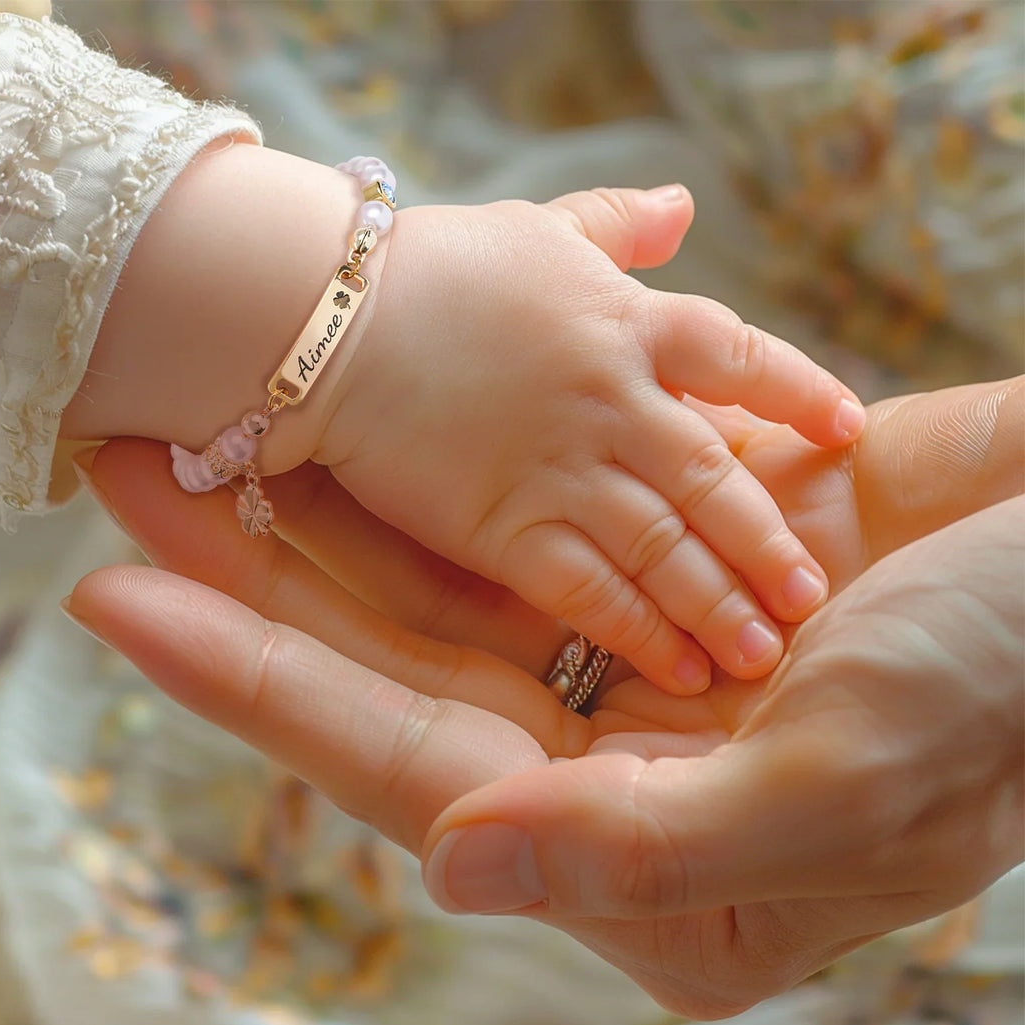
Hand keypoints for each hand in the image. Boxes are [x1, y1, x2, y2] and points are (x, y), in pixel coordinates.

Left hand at [64, 376, 1021, 1016]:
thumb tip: (454, 862)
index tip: (121, 602)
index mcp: (637, 844)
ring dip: (323, 504)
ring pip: (434, 574)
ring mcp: (621, 647)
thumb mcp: (849, 776)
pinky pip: (507, 513)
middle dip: (253, 573)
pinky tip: (352, 416)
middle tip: (128, 485)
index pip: (399, 758)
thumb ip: (648, 843)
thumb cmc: (1007, 691)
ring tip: (206, 432)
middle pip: (387, 656)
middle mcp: (606, 752)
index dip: (256, 679)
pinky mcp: (648, 560)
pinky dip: (430, 467)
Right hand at [313, 187, 864, 690]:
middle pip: (717, 479)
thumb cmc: (431, 269)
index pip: (743, 358)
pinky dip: (638, 631)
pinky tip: (677, 668)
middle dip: (767, 540)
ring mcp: (564, 469)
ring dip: (719, 601)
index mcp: (628, 323)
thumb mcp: (539, 230)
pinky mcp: (505, 529)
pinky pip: (589, 590)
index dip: (802, 393)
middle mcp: (614, 401)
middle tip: (811, 594)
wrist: (328, 320)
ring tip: (763, 649)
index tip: (848, 429)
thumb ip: (616, 226)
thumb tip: (682, 204)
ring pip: (665, 547)